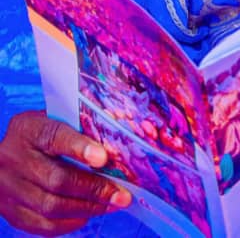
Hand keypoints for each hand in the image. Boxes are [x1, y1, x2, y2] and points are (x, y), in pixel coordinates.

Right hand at [0, 111, 131, 234]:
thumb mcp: (50, 120)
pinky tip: (88, 215)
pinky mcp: (11, 212)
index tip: (103, 158)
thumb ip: (75, 129)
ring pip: (51, 206)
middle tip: (122, 194)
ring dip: (87, 208)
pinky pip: (42, 225)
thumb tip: (112, 147)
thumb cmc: (37, 135)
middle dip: (94, 188)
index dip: (79, 148)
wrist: (1, 159)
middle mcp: (14, 160)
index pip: (54, 137)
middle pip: (56, 179)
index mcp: (28, 130)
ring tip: (112, 205)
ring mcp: (10, 189)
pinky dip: (69, 223)